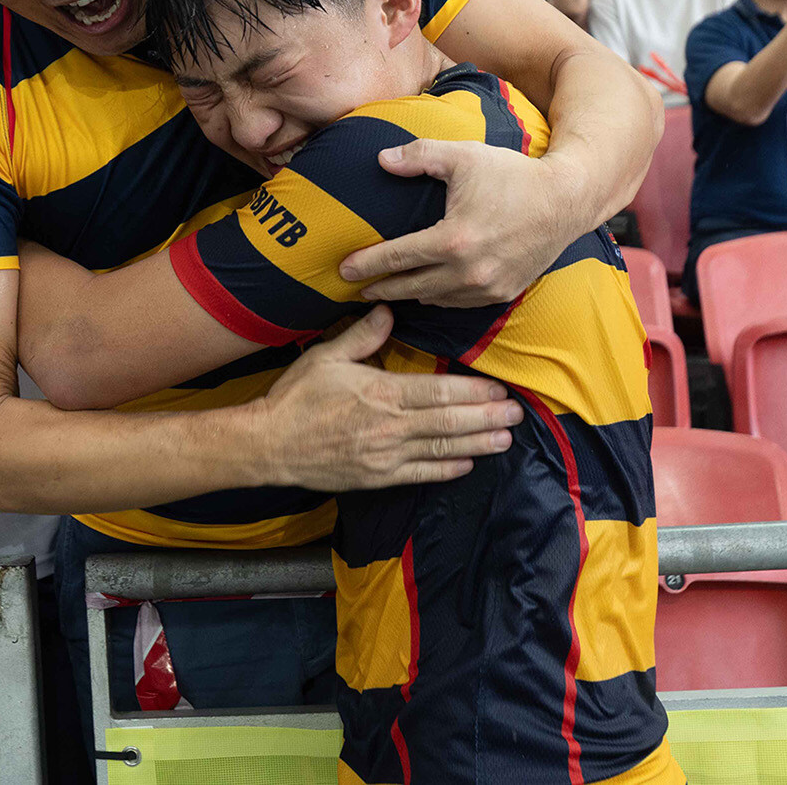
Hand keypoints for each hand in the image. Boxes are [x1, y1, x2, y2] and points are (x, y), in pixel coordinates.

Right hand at [253, 307, 524, 490]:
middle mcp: (390, 427)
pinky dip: (447, 470)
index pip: (439, 392)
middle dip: (487, 417)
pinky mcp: (377, 477)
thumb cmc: (296, 398)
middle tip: (516, 414)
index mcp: (381, 393)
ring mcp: (386, 456)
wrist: (270, 445)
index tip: (499, 389)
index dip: (473, 392)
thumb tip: (388, 309)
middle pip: (450, 423)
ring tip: (505, 439)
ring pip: (442, 450)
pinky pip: (421, 474)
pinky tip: (468, 464)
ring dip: (477, 444)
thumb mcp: (326, 357)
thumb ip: (362, 335)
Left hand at [339, 141, 585, 305]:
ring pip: (433, 298)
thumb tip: (381, 159)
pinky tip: (425, 289)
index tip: (343, 270)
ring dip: (408, 294)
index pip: (397, 258)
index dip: (366, 265)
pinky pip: (459, 303)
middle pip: (409, 287)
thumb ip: (419, 156)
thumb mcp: (463, 156)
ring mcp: (486, 288)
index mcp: (452, 240)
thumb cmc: (513, 175)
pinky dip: (439, 296)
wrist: (566, 200)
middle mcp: (468, 271)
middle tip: (354, 288)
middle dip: (379, 288)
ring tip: (387, 288)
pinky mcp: (502, 294)